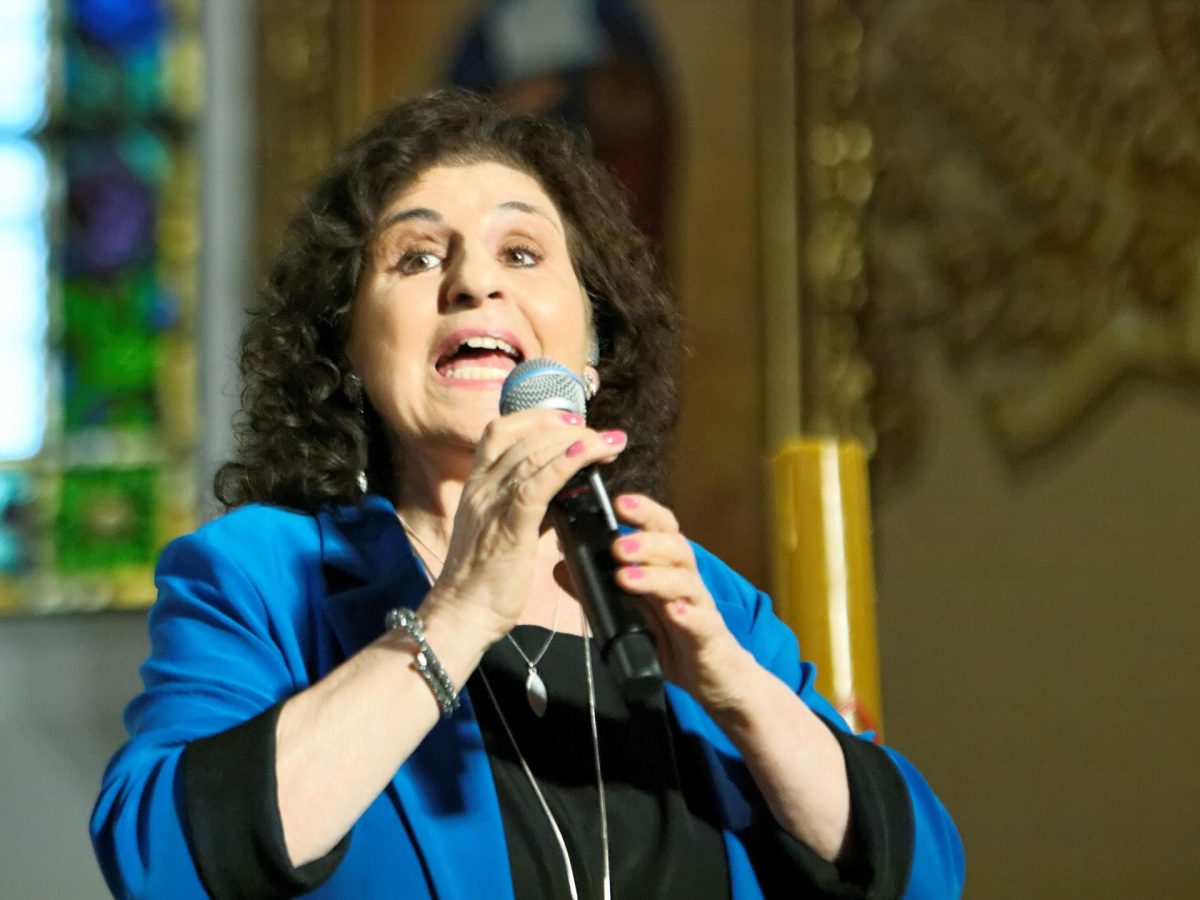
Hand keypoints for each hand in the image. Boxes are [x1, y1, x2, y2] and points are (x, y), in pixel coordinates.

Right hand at [426, 410, 626, 642]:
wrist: (461, 614)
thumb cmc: (484, 579)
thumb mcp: (503, 530)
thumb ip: (528, 506)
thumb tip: (563, 491)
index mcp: (476, 486)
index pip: (500, 431)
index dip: (537, 417)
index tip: (571, 420)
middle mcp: (481, 488)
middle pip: (524, 437)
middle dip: (567, 428)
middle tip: (600, 433)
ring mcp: (492, 505)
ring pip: (534, 455)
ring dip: (576, 442)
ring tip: (608, 442)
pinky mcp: (508, 526)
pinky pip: (537, 485)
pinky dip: (565, 465)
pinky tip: (587, 455)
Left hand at [609, 494, 756, 713]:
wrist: (713, 678)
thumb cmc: (672, 638)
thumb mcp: (629, 613)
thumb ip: (598, 591)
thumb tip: (561, 566)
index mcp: (667, 569)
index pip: (661, 529)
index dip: (644, 512)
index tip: (619, 502)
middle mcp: (686, 581)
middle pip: (675, 547)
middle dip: (646, 541)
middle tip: (617, 546)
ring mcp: (699, 607)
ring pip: (685, 581)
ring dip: (656, 575)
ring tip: (626, 576)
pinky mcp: (709, 637)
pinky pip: (701, 621)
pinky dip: (687, 614)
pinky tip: (672, 611)